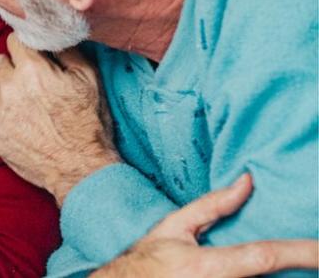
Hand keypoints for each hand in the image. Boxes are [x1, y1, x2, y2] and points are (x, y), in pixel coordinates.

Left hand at [0, 32, 119, 204]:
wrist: (80, 170)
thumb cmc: (88, 124)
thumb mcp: (89, 79)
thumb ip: (66, 51)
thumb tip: (50, 35)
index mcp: (32, 70)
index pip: (13, 40)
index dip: (25, 47)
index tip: (32, 57)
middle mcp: (9, 88)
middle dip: (12, 68)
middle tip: (30, 84)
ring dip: (4, 93)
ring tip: (27, 108)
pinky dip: (1, 117)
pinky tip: (22, 127)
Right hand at [93, 173, 318, 276]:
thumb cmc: (146, 261)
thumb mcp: (174, 227)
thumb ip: (212, 206)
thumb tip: (247, 181)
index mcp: (206, 266)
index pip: (264, 256)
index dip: (302, 253)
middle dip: (291, 270)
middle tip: (305, 256)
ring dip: (270, 277)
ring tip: (284, 262)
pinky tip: (252, 273)